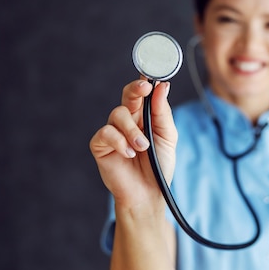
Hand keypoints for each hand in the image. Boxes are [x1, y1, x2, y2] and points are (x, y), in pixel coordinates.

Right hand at [89, 79, 177, 211]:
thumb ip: (163, 112)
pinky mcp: (101, 145)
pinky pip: (106, 133)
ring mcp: (113, 132)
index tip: (151, 76)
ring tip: (142, 147)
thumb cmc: (159, 165)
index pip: (142, 92)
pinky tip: (128, 153)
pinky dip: (119, 141)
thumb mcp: (168, 137)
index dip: (144, 81)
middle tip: (144, 89)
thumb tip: (163, 87)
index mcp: (145, 115)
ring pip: (117, 114)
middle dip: (135, 89)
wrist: (148, 194)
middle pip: (127, 95)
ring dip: (132, 130)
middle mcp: (128, 120)